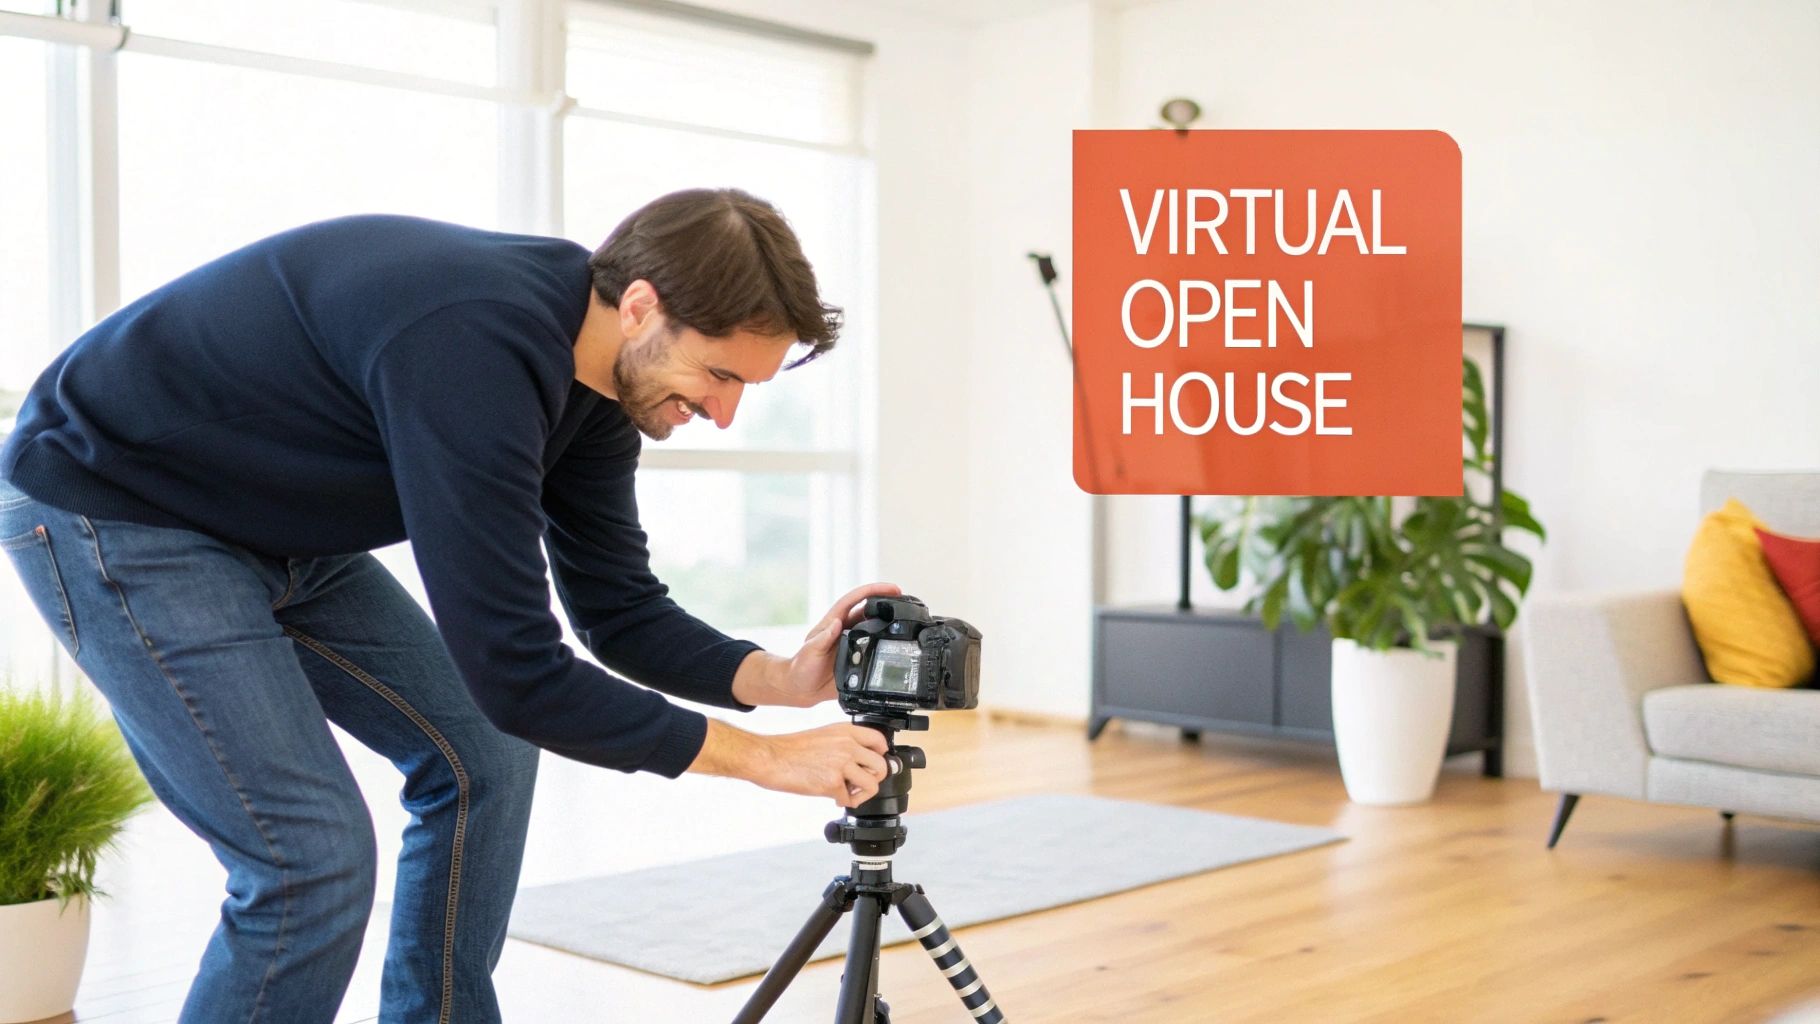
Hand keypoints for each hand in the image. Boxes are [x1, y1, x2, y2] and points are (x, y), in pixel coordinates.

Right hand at [689, 719, 891, 806]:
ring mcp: (842, 764)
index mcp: (846, 731)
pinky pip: (849, 800)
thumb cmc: (792, 749)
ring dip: (861, 794)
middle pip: (881, 766)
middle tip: (860, 783)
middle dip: (873, 779)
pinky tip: (831, 796)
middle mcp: (848, 746)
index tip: (874, 764)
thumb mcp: (824, 735)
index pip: (880, 741)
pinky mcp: (832, 783)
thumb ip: (845, 743)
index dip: (881, 755)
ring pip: (872, 785)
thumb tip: (861, 759)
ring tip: (848, 793)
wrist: (771, 758)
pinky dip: (842, 802)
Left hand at [734, 581, 901, 707]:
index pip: (855, 600)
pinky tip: (899, 646)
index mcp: (834, 622)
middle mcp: (847, 630)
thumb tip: (836, 623)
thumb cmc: (800, 667)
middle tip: (906, 600)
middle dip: (887, 602)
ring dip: (890, 622)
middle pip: (870, 610)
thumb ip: (822, 639)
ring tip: (908, 620)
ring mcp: (854, 643)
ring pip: (876, 628)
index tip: (891, 589)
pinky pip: (877, 649)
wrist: (801, 689)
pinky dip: (888, 645)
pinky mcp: (859, 659)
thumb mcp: (809, 652)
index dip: (873, 591)